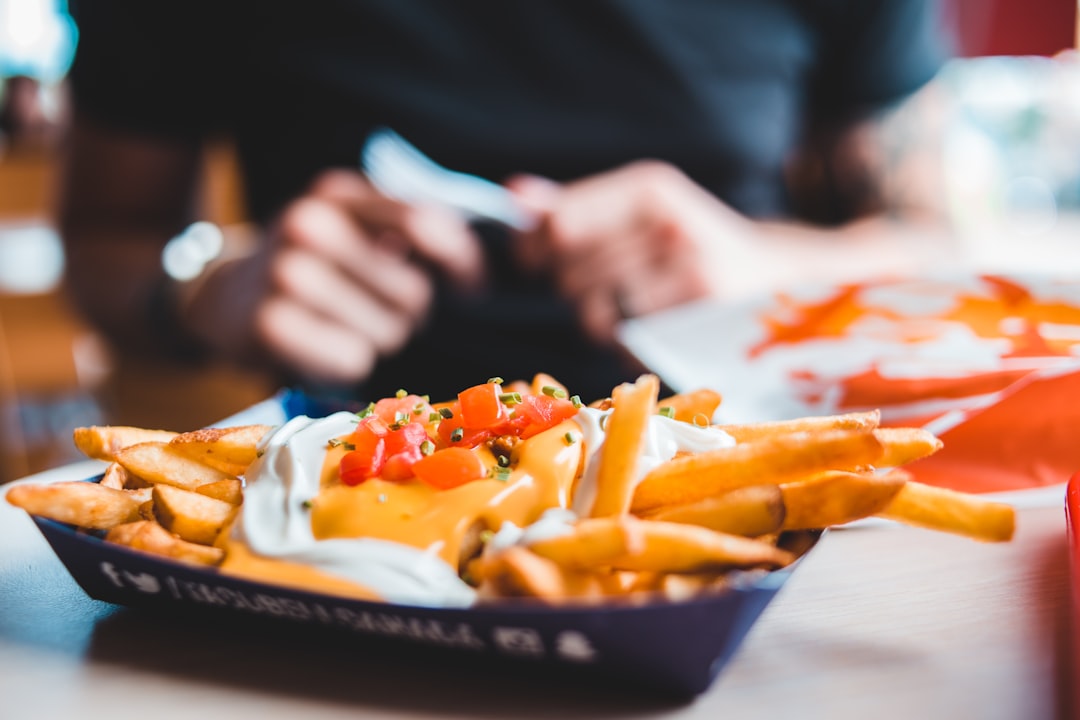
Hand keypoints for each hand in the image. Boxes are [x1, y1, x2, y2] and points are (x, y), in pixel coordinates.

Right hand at [181, 170, 484, 383]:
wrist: (223, 296)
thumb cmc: (311, 264)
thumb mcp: (351, 226)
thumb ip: (408, 229)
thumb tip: (478, 261)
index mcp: (337, 194)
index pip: (424, 222)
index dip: (462, 260)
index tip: (474, 288)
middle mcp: (309, 224)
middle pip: (413, 292)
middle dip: (410, 313)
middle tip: (376, 311)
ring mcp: (285, 273)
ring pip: (388, 332)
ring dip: (379, 341)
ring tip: (344, 327)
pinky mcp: (270, 324)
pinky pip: (353, 359)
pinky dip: (348, 364)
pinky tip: (322, 347)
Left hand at [509, 161, 753, 342]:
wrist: (776, 278)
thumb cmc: (689, 244)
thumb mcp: (639, 210)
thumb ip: (574, 204)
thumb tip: (513, 195)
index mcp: (651, 188)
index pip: (560, 223)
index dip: (534, 247)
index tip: (534, 258)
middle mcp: (670, 223)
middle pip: (568, 270)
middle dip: (570, 284)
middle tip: (603, 283)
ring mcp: (687, 271)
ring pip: (589, 309)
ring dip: (595, 316)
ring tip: (629, 304)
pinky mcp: (695, 319)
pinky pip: (622, 337)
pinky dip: (622, 339)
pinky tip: (646, 325)